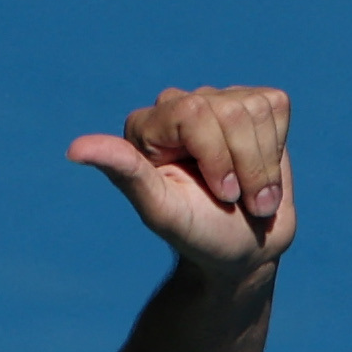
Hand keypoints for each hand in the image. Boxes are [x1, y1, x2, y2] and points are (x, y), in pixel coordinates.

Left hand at [66, 86, 293, 274]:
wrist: (241, 249)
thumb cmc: (196, 234)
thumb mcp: (160, 210)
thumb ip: (124, 173)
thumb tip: (75, 149)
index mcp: (145, 128)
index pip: (194, 114)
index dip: (216, 157)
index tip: (219, 195)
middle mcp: (178, 106)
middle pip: (231, 112)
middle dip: (243, 165)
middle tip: (233, 199)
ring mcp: (217, 101)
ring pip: (258, 109)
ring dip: (263, 164)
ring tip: (249, 195)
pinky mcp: (254, 104)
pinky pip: (277, 107)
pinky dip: (276, 148)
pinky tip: (261, 172)